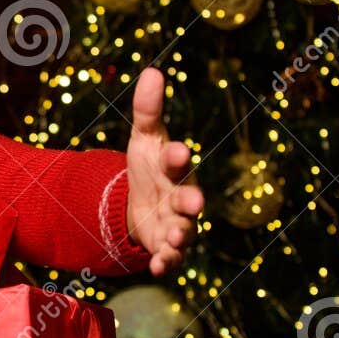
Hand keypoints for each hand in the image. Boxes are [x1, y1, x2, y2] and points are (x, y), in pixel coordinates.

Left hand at [125, 67, 203, 276]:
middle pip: (189, 198)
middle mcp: (181, 196)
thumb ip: (147, 110)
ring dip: (181, 234)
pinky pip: (170, 258)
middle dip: (191, 201)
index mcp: (173, 168)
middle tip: (194, 203)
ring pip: (183, 231)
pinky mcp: (167, 247)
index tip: (177, 150)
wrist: (144, 205)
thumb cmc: (150, 167)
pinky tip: (157, 267)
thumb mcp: (143, 138)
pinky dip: (165, 263)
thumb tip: (152, 70)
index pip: (177, 159)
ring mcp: (176, 224)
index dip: (177, 156)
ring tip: (175, 237)